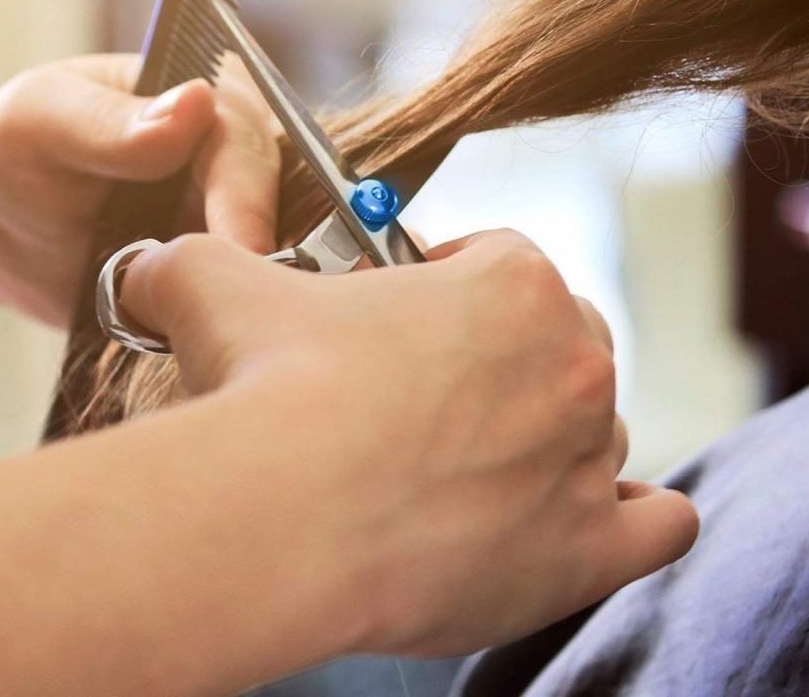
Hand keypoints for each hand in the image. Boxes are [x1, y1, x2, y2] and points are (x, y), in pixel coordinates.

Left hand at [0, 54, 279, 325]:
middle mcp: (238, 154)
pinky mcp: (229, 267)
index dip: (248, 199)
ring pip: (278, 253)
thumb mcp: (41, 122)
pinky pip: (253, 294)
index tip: (244, 250)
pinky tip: (215, 337)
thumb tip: (196, 103)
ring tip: (227, 328)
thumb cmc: (11, 157)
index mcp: (208, 94)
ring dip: (254, 290)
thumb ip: (111, 122)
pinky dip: (238, 317)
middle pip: (282, 204)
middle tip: (240, 308)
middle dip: (261, 252)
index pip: (248, 144)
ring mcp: (238, 215)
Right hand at [120, 228, 698, 655]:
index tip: (408, 313)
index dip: (452, 281)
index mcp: (514, 282)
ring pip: (594, 432)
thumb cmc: (269, 388)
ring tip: (473, 465)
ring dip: (549, 439)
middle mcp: (572, 360)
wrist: (280, 514)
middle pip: (563, 342)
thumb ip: (198, 258)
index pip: (505, 261)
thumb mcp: (221, 286)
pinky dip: (633, 520)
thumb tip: (152, 265)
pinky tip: (589, 518)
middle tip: (432, 392)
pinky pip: (655, 525)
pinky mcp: (586, 551)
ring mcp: (586, 456)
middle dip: (505, 356)